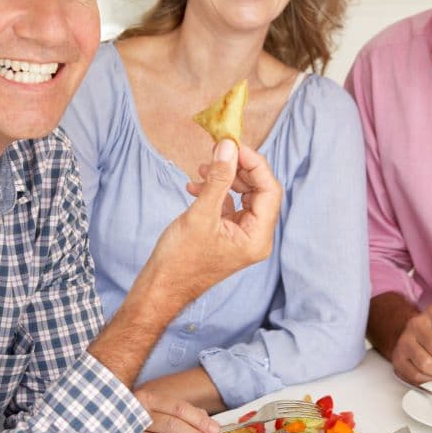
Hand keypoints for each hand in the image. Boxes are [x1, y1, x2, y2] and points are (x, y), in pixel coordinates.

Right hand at [120, 386, 220, 432]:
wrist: (98, 426)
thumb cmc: (133, 417)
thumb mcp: (155, 407)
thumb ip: (179, 412)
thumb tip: (206, 420)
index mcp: (146, 399)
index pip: (178, 408)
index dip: (199, 420)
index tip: (214, 429)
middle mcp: (135, 415)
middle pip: (173, 426)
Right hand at [145, 139, 281, 305]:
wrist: (161, 286)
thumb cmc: (180, 259)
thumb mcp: (201, 214)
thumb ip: (218, 179)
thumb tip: (229, 148)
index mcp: (257, 237)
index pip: (270, 191)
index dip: (255, 165)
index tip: (234, 146)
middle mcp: (256, 237)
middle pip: (259, 191)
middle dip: (239, 169)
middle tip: (218, 151)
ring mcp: (242, 236)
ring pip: (244, 196)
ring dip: (225, 178)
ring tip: (202, 169)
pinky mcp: (228, 233)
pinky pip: (230, 205)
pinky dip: (215, 191)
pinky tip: (196, 185)